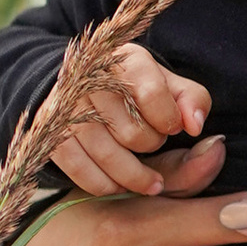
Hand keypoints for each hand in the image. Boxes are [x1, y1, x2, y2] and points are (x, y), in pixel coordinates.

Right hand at [47, 45, 214, 198]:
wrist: (86, 84)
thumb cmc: (138, 87)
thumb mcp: (170, 85)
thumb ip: (192, 101)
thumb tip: (195, 125)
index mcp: (124, 59)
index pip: (152, 94)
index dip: (168, 120)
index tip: (173, 128)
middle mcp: (90, 78)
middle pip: (130, 131)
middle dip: (151, 145)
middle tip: (154, 143)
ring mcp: (66, 105)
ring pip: (105, 153)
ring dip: (133, 175)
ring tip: (152, 183)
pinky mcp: (50, 129)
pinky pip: (78, 167)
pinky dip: (102, 183)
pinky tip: (119, 186)